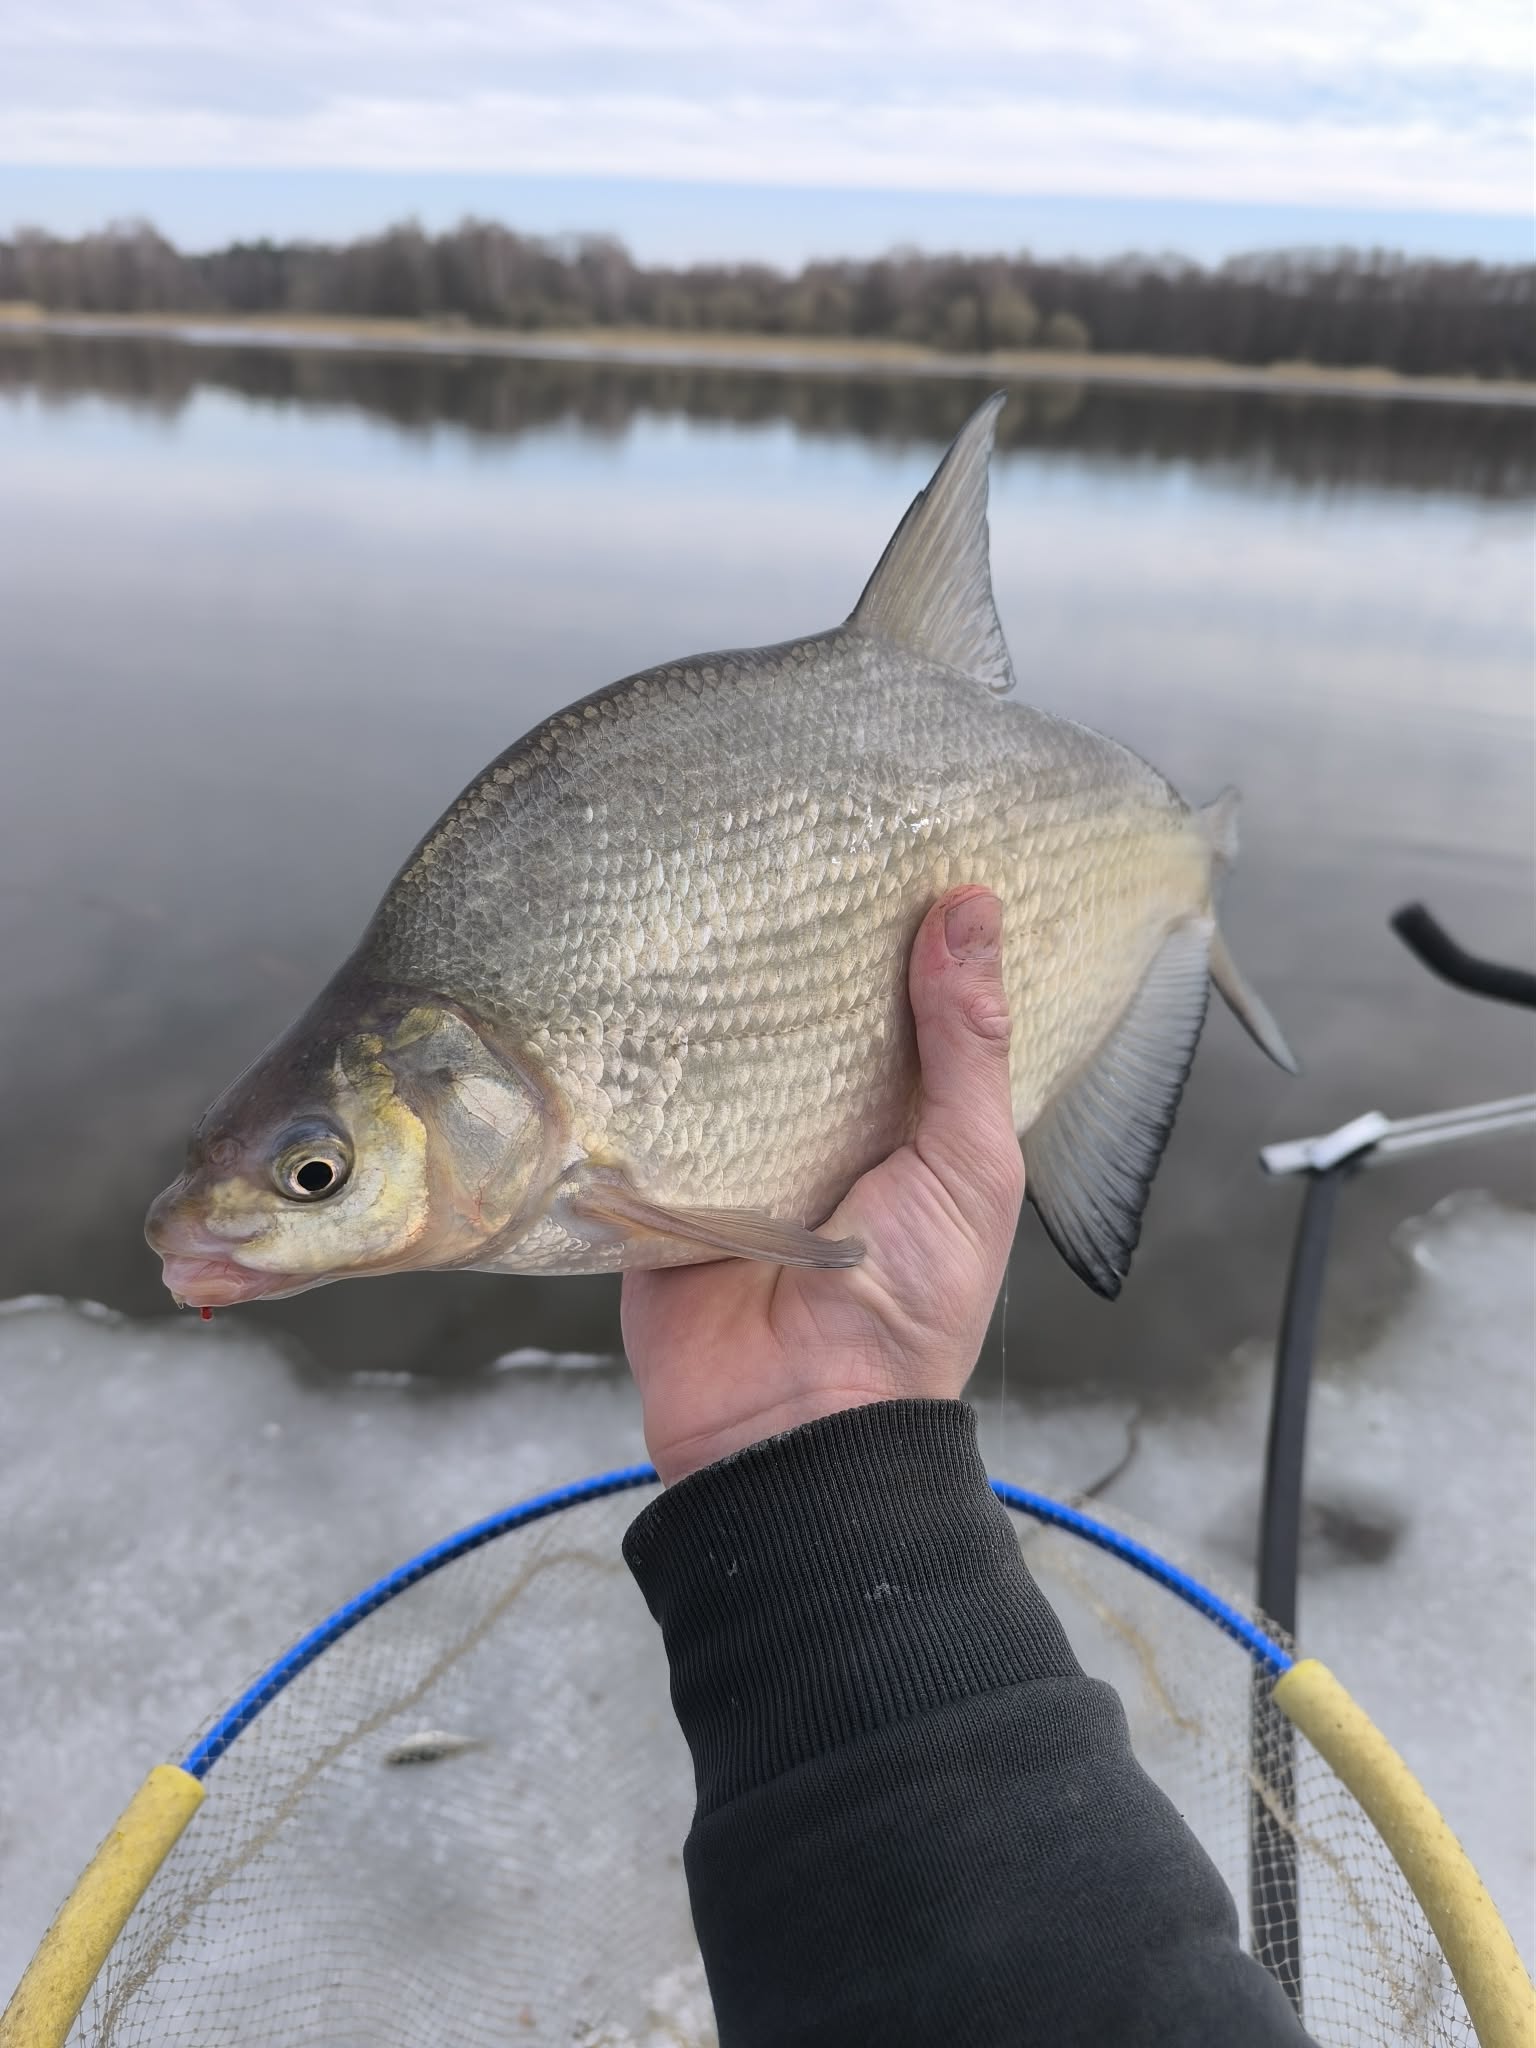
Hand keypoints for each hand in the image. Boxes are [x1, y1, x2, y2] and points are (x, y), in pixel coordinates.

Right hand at [621, 887, 1024, 1483]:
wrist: (794, 1424)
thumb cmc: (910, 1306)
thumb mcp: (967, 1165)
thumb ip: (966, 1045)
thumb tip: (973, 908)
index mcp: (901, 1120)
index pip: (897, 1004)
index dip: (898, 931)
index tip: (890, 833)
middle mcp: (817, 1124)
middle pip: (802, 1013)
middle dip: (795, 941)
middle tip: (780, 831)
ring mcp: (733, 1146)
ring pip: (720, 1043)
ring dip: (713, 983)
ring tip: (697, 868)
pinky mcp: (657, 1171)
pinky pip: (643, 1099)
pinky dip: (638, 1050)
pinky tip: (623, 965)